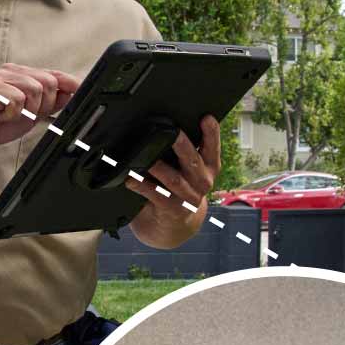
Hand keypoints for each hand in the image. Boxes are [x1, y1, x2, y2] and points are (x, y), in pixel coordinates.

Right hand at [0, 63, 79, 152]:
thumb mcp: (29, 114)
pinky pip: (17, 101)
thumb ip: (48, 103)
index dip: (69, 83)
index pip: (53, 74)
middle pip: (48, 82)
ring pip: (35, 90)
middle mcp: (11, 71)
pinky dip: (12, 114)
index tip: (81, 91)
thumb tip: (71, 95)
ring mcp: (0, 77)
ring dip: (27, 111)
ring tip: (10, 116)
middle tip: (27, 115)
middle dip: (44, 104)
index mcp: (21, 74)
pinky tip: (0, 115)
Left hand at [127, 115, 221, 248]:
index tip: (207, 118)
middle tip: (174, 131)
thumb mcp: (187, 171)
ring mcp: (189, 198)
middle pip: (194, 161)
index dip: (212, 133)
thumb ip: (184, 153)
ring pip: (175, 180)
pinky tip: (132, 180)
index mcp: (208, 168)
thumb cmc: (177, 190)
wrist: (173, 226)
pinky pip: (158, 196)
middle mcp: (202, 182)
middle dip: (183, 146)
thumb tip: (165, 125)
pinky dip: (143, 187)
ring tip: (148, 160)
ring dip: (160, 168)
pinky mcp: (173, 210)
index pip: (212, 148)